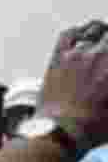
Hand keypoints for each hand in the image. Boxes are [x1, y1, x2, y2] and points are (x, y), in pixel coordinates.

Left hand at [39, 20, 107, 146]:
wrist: (59, 133)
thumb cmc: (91, 126)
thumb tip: (107, 80)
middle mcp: (99, 55)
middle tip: (106, 56)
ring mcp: (77, 54)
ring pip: (94, 29)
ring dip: (101, 33)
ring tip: (102, 41)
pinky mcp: (58, 58)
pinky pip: (69, 34)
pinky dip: (79, 31)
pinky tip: (82, 37)